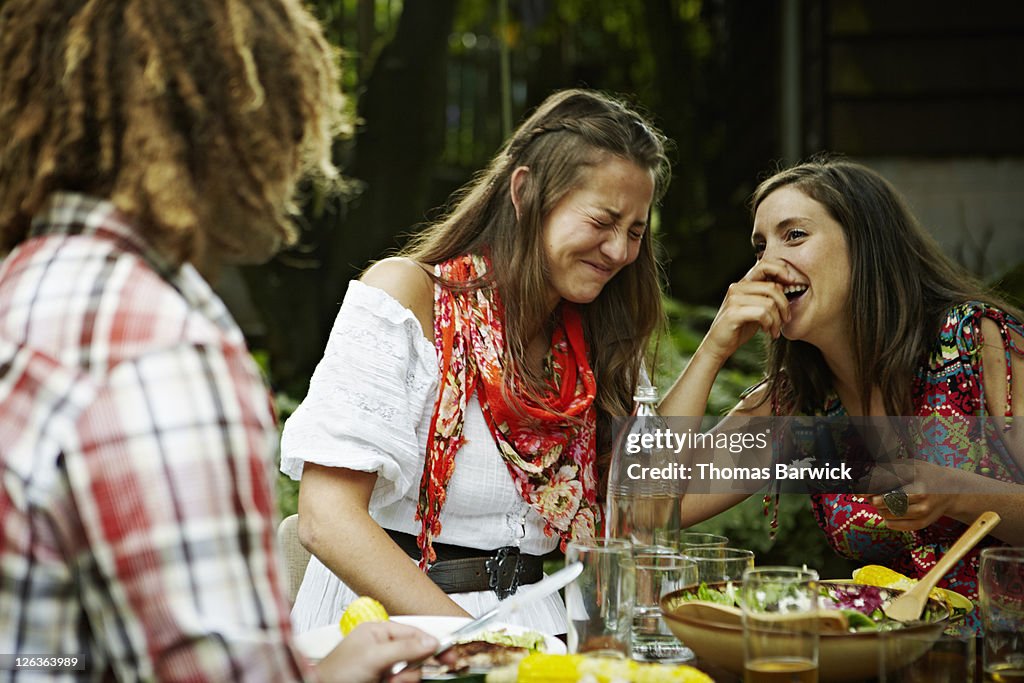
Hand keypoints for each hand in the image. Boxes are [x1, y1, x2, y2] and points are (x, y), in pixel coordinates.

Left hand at [316, 621, 438, 682]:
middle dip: (412, 667)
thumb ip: (404, 647)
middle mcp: (381, 648)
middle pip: (416, 654)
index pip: (414, 632)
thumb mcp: (374, 656)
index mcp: (378, 631)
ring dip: (405, 679)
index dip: (432, 641)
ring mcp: (383, 668)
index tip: (449, 651)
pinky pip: (405, 682)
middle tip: (406, 674)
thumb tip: (431, 641)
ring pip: (412, 672)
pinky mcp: (384, 682)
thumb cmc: (335, 674)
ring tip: (388, 681)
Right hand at [702, 260, 791, 361]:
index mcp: (743, 284)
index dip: (782, 271)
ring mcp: (734, 300)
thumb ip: (767, 295)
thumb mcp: (756, 308)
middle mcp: (737, 288)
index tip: (793, 284)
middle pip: (772, 287)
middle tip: (785, 319)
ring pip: (769, 303)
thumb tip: (785, 284)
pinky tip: (767, 331)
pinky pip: (762, 313)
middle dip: (785, 305)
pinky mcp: (733, 313)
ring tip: (775, 330)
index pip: (764, 265)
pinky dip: (770, 324)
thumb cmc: (740, 327)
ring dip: (777, 319)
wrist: (719, 345)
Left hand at [867, 462, 957, 531]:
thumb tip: (861, 480)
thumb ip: (885, 471)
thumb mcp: (907, 466)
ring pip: (886, 513)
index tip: (858, 490)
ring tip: (882, 502)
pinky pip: (892, 524)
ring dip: (878, 508)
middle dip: (872, 498)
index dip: (867, 488)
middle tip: (870, 496)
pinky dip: (885, 518)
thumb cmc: (922, 475)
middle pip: (883, 500)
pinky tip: (889, 511)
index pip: (884, 483)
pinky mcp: (922, 523)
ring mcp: (923, 510)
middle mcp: (921, 493)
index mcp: (915, 475)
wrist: (952, 490)